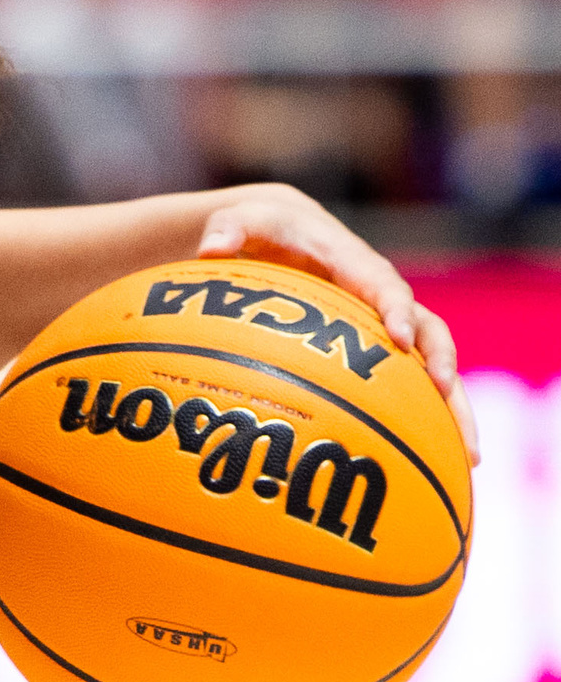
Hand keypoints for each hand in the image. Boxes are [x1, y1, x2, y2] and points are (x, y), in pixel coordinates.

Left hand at [197, 182, 474, 460]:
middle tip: (448, 397)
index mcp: (353, 263)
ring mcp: (386, 322)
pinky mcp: (380, 344)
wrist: (281, 230)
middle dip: (442, 362)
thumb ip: (227, 230)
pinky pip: (411, 380)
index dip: (396, 310)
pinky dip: (428, 415)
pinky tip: (439, 459)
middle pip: (428, 330)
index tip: (400, 339)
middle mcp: (381, 295)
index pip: (383, 286)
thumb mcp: (241, 222)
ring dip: (454, 405)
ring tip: (469, 454)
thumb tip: (211, 249)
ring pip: (432, 363)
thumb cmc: (260, 228)